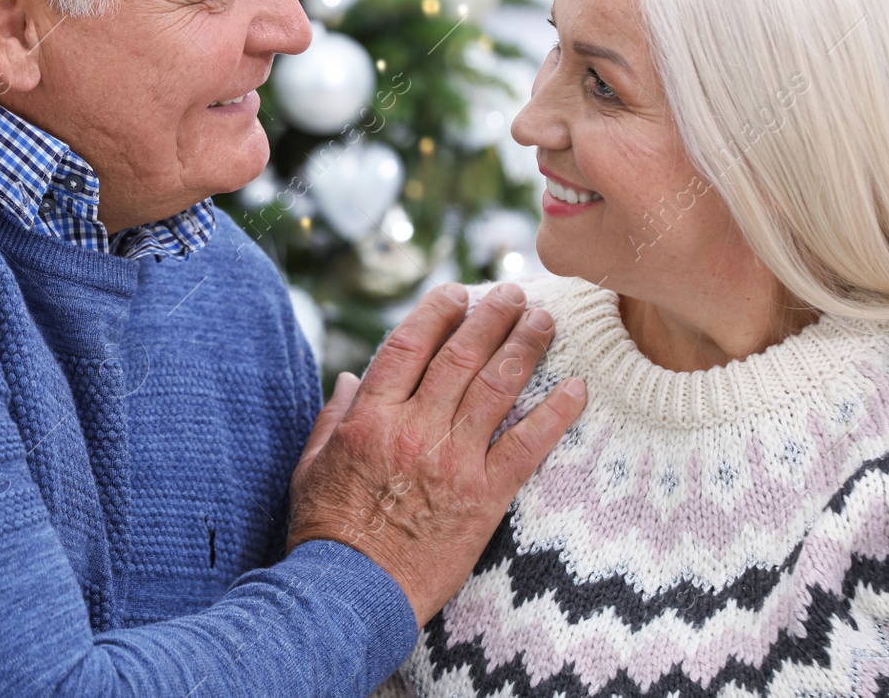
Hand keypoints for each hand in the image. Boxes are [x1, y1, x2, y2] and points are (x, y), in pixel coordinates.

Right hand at [286, 281, 587, 626]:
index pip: (411, 344)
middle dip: (492, 316)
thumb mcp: (311, 465)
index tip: (458, 292)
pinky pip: (528, 446)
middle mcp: (414, 429)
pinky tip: (576, 387)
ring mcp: (452, 462)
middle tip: (515, 293)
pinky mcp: (484, 497)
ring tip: (544, 320)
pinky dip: (555, 413)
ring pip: (497, 387)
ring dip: (525, 346)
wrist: (349, 595)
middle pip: (461, 355)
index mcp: (371, 417)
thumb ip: (334, 417)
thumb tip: (351, 378)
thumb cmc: (325, 531)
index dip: (438, 311)